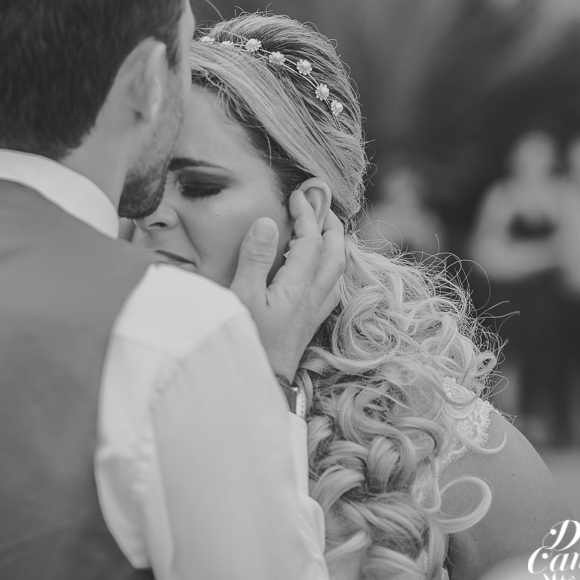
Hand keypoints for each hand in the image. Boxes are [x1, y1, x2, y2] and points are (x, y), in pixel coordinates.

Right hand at [230, 190, 345, 383]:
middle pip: (335, 253)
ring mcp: (314, 312)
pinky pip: (332, 288)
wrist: (259, 383)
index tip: (297, 196)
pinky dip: (330, 269)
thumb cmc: (246, 341)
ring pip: (337, 271)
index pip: (311, 240)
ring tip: (325, 231)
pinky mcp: (309, 324)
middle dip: (330, 225)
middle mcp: (313, 297)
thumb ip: (255, 259)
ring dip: (334, 245)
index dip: (306, 214)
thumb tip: (268, 223)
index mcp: (298, 286)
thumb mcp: (242, 296)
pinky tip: (321, 271)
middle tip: (319, 206)